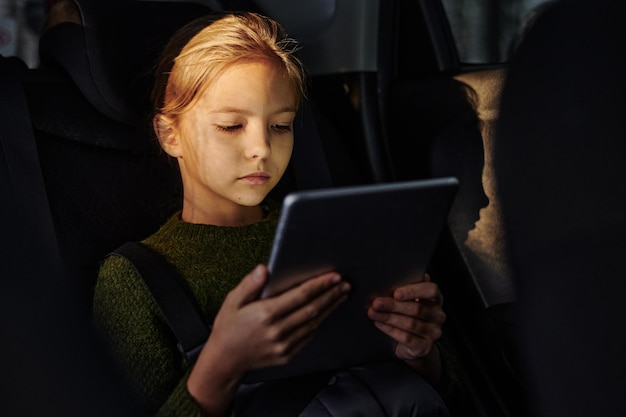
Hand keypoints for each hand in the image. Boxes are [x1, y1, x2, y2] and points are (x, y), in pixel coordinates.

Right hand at [210, 264, 349, 371]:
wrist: (225, 359)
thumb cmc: (228, 327)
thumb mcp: (232, 301)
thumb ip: (250, 284)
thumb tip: (264, 269)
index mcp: (265, 314)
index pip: (300, 295)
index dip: (319, 284)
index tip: (334, 276)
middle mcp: (277, 331)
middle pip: (312, 309)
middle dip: (331, 295)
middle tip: (344, 284)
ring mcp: (284, 345)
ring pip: (314, 324)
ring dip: (330, 309)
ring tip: (341, 296)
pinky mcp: (287, 355)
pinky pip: (308, 337)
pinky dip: (319, 324)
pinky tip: (325, 313)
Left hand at [367, 274, 444, 362]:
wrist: (414, 345)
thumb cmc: (409, 317)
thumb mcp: (409, 301)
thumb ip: (406, 289)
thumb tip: (393, 275)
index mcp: (435, 300)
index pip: (431, 290)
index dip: (414, 291)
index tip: (396, 293)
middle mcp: (438, 315)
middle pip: (417, 308)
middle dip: (393, 305)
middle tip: (376, 303)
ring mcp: (433, 333)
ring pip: (410, 324)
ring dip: (388, 318)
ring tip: (373, 313)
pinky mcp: (424, 347)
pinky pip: (406, 338)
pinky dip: (390, 330)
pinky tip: (379, 324)